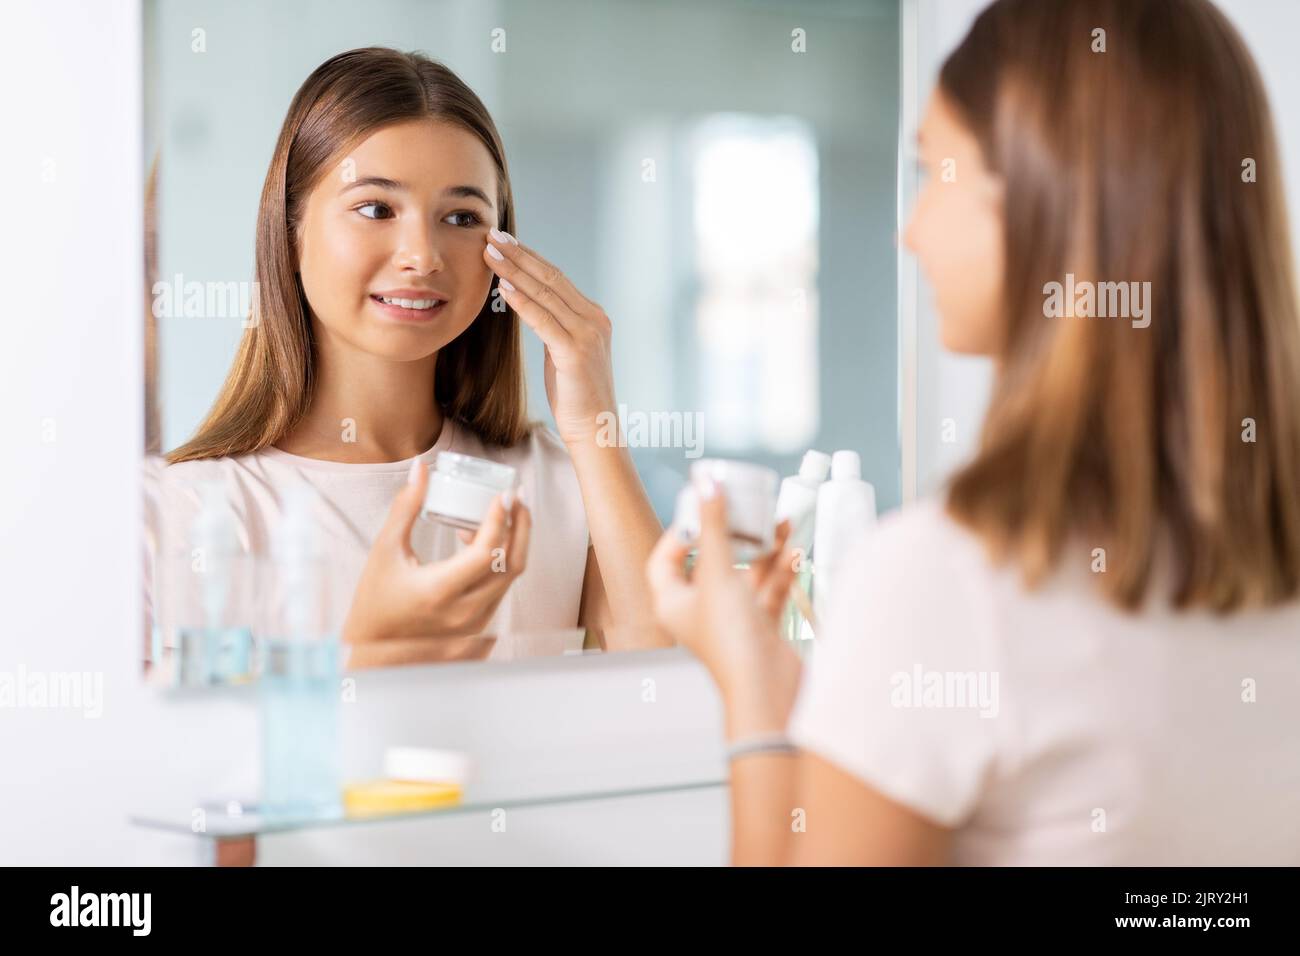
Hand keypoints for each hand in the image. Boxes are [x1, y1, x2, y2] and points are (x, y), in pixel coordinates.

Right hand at [342, 458, 530, 643]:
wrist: (373, 649)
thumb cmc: (374, 600)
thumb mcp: (384, 550)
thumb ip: (405, 507)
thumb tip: (421, 468)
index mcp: (439, 591)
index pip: (488, 552)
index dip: (501, 519)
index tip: (505, 493)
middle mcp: (464, 612)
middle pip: (512, 564)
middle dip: (520, 525)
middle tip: (517, 497)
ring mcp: (475, 623)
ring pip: (509, 577)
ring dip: (509, 543)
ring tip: (492, 515)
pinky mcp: (479, 627)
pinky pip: (501, 589)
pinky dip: (500, 562)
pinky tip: (480, 542)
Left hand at [483, 229, 615, 448]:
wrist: (596, 429)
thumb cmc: (576, 396)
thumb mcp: (565, 353)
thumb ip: (555, 327)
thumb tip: (531, 306)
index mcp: (593, 316)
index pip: (556, 278)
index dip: (529, 257)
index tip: (504, 242)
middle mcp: (594, 319)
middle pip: (550, 278)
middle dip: (519, 254)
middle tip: (492, 235)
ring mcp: (588, 334)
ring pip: (546, 293)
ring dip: (515, 270)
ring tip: (490, 253)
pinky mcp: (576, 352)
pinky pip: (544, 321)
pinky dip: (523, 302)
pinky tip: (504, 287)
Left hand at [646, 480, 801, 716]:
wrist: (768, 689)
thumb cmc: (731, 641)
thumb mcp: (718, 575)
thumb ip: (715, 526)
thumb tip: (707, 483)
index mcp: (672, 601)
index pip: (665, 558)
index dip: (680, 531)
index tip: (702, 509)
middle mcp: (698, 610)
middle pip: (710, 560)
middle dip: (732, 534)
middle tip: (747, 508)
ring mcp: (730, 618)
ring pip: (744, 573)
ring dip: (763, 548)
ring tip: (781, 522)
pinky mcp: (759, 627)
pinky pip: (767, 589)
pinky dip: (779, 570)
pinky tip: (794, 551)